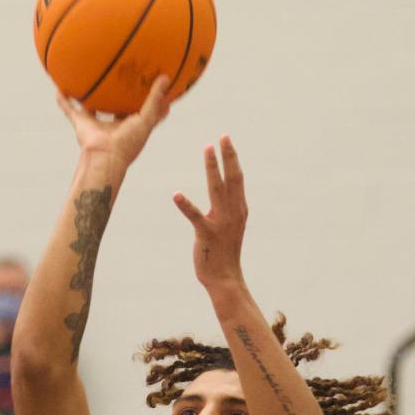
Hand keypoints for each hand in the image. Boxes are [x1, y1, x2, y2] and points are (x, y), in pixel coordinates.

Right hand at [57, 74, 169, 172]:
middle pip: (116, 108)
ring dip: (89, 98)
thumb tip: (166, 78)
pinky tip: (59, 89)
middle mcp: (113, 126)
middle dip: (119, 95)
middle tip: (122, 76)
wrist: (104, 158)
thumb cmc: (128, 143)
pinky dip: (63, 101)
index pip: (140, 111)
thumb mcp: (147, 119)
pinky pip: (69, 110)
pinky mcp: (81, 124)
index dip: (146, 100)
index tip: (150, 84)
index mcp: (130, 126)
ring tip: (89, 79)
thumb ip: (155, 99)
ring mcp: (96, 125)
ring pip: (92, 108)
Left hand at [173, 135, 247, 290]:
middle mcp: (233, 212)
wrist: (225, 278)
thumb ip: (228, 209)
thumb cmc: (224, 252)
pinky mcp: (206, 234)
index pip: (237, 179)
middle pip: (231, 178)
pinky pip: (195, 216)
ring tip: (207, 150)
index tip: (226, 141)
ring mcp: (221, 222)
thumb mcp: (230, 226)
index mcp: (239, 209)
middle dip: (227, 156)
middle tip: (222, 137)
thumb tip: (225, 194)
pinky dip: (185, 205)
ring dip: (212, 168)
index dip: (232, 158)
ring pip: (217, 189)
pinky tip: (175, 194)